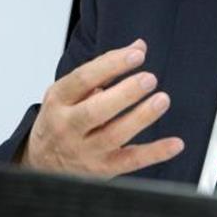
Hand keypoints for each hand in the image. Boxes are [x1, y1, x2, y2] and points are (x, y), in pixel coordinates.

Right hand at [21, 38, 184, 176]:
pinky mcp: (102, 170)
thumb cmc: (60, 119)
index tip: (137, 54)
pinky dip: (155, 153)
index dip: (111, 65)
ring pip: (114, 136)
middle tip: (149, 79)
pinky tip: (176, 143)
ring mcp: (84, 151)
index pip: (83, 79)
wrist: (41, 163)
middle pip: (95, 111)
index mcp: (58, 100)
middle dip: (125, 93)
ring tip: (161, 100)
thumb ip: (103, 69)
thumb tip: (139, 46)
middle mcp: (68, 126)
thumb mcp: (69, 91)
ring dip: (141, 118)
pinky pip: (130, 162)